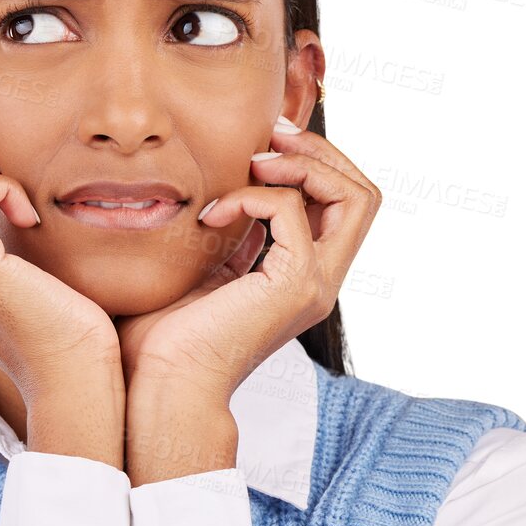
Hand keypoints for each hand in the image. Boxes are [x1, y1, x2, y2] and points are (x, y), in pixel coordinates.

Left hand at [116, 118, 380, 407]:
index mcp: (303, 279)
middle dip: (321, 152)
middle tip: (269, 138)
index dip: (315, 165)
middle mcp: (320, 282)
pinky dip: (251, 195)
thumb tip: (230, 195)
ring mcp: (315, 285)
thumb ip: (232, 237)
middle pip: (364, 195)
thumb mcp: (205, 273)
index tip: (264, 147)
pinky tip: (211, 216)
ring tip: (250, 166)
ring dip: (301, 164)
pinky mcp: (294, 285)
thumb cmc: (166, 343)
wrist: (162, 387)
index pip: (342, 207)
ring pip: (354, 196)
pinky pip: (292, 210)